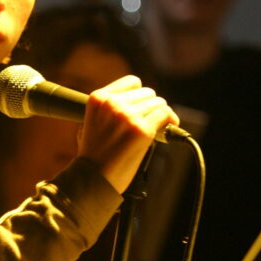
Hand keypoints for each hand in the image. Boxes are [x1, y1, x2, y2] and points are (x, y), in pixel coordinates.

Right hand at [77, 75, 178, 193]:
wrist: (92, 179)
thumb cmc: (93, 156)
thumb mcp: (90, 122)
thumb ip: (108, 108)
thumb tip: (133, 103)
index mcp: (98, 98)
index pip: (132, 82)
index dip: (139, 94)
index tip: (141, 106)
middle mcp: (112, 103)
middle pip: (147, 92)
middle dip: (150, 107)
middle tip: (148, 122)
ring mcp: (128, 116)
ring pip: (159, 102)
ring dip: (160, 114)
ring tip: (157, 127)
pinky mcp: (142, 130)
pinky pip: (165, 114)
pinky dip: (171, 120)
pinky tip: (169, 127)